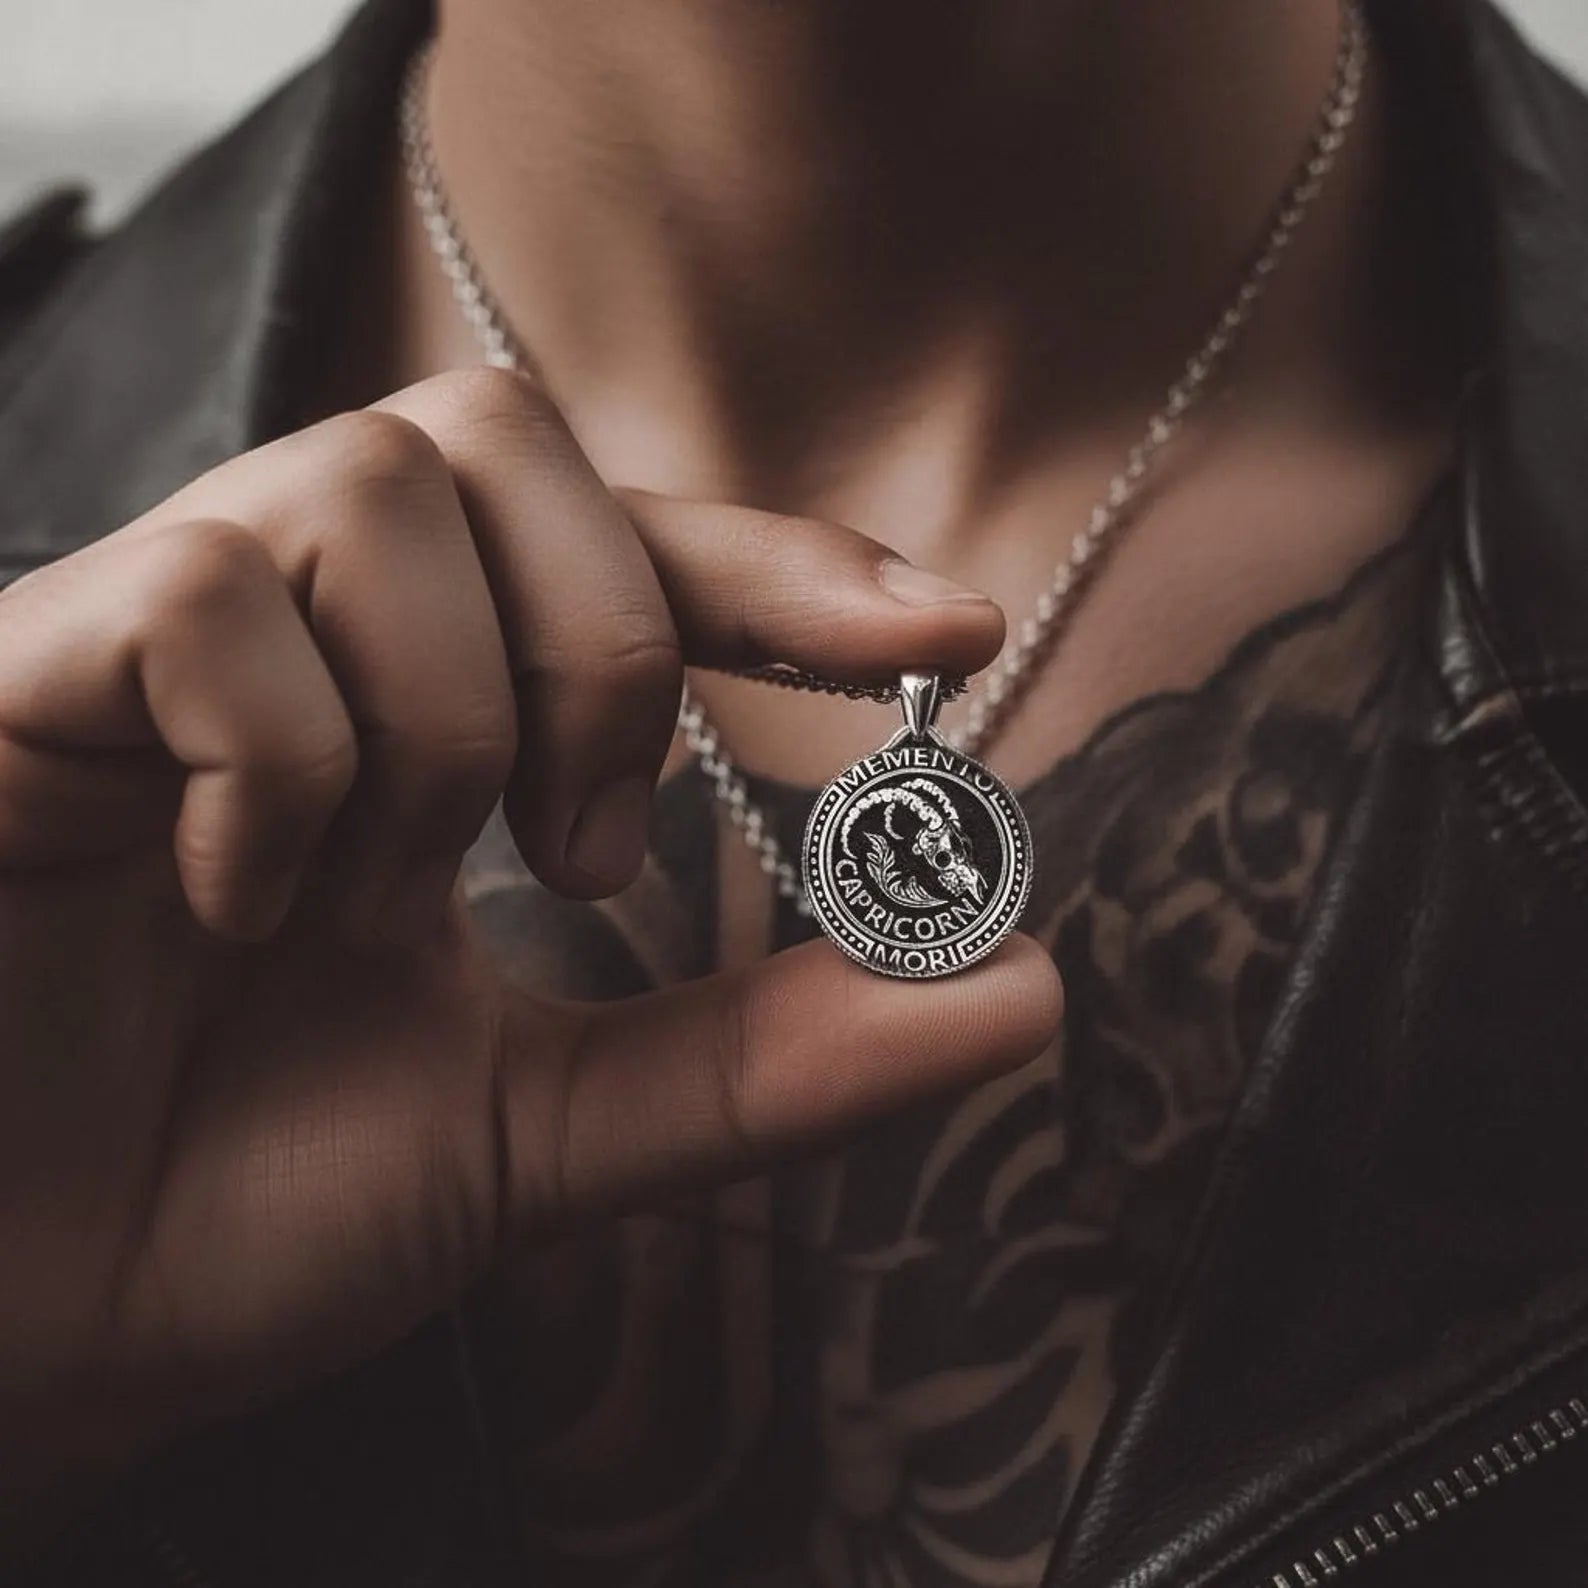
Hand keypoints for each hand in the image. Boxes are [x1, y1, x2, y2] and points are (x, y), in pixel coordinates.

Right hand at [0, 369, 1060, 1510]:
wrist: (8, 1329)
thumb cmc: (235, 1216)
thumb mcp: (544, 1137)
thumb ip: (763, 1063)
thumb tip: (1018, 991)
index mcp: (414, 716)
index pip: (622, 549)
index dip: (787, 566)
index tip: (948, 630)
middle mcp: (289, 633)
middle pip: (497, 434)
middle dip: (601, 643)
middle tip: (578, 852)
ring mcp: (141, 635)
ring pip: (372, 493)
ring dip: (439, 719)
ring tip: (369, 897)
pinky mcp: (11, 674)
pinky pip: (205, 599)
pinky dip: (280, 762)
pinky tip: (229, 899)